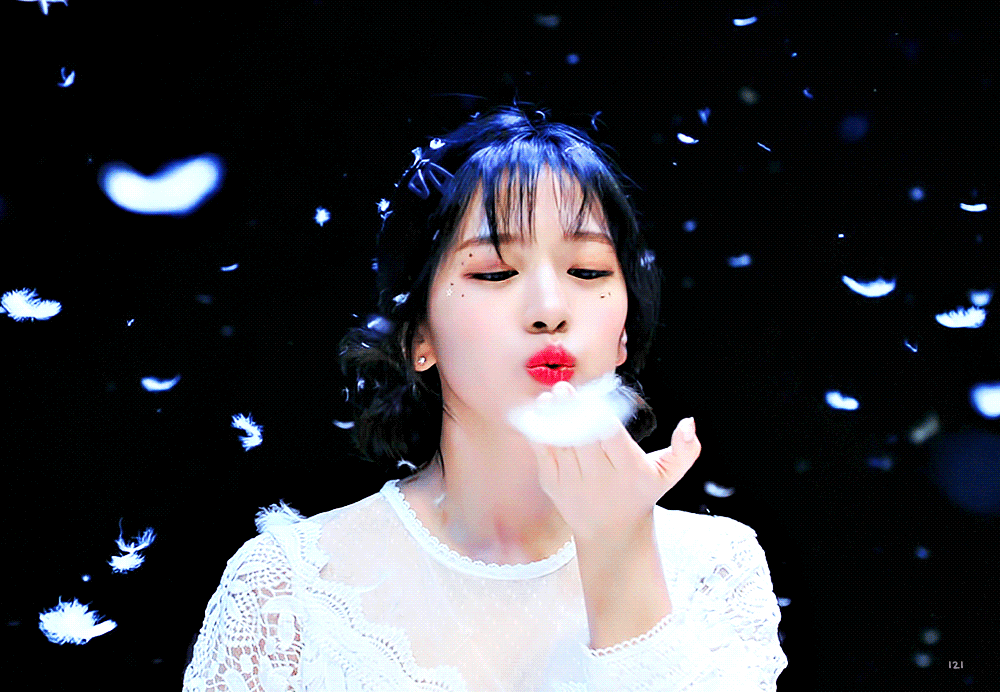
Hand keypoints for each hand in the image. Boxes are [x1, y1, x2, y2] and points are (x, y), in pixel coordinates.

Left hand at [529, 381, 700, 543]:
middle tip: (565, 388)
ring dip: (552, 418)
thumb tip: (689, 422)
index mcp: (628, 469)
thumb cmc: (641, 493)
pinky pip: (543, 455)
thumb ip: (685, 449)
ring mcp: (572, 482)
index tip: (593, 397)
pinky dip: (539, 433)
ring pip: (559, 445)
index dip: (601, 418)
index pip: (613, 439)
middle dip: (572, 413)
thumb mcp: (669, 474)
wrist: (612, 533)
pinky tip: (540, 412)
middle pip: (582, 439)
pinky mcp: (553, 485)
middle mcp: (599, 477)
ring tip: (550, 396)